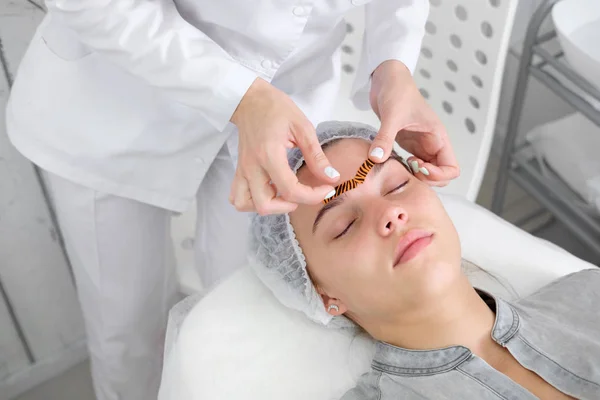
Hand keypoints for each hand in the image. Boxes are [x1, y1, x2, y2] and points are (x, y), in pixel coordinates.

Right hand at [229, 78, 339, 214]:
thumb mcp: (302, 127)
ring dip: (268, 207)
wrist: (250, 100)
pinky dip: (252, 203)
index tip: (327, 188)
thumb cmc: (276, 109)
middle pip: (265, 205)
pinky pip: (237, 197)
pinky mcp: (239, 171)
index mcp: (269, 154)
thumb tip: (332, 177)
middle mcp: (252, 166)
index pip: (289, 189)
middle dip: (289, 205)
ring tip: (285, 195)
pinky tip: (269, 193)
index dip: (312, 196)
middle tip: (305, 193)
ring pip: (246, 205)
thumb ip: (316, 156)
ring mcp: (242, 170)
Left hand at [368, 61, 459, 186]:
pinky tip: (390, 163)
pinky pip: (411, 165)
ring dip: (415, 177)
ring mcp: (420, 145)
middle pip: (440, 175)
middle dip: (426, 179)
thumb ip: (385, 138)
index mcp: (438, 137)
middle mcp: (432, 144)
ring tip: (398, 167)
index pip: (452, 168)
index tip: (417, 165)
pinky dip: (404, 170)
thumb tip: (376, 158)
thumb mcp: (391, 115)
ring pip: (426, 173)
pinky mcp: (408, 144)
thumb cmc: (397, 90)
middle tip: (407, 169)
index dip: (437, 175)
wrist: (386, 79)